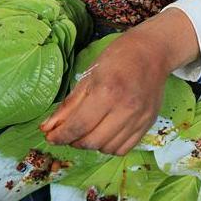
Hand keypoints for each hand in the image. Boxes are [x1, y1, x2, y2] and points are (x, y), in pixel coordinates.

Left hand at [40, 8, 198, 155]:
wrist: (152, 51)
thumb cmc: (118, 57)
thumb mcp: (89, 75)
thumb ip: (69, 105)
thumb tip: (48, 127)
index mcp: (107, 91)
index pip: (78, 125)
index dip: (61, 136)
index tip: (50, 137)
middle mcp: (125, 109)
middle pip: (92, 141)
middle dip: (74, 141)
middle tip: (67, 133)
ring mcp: (139, 118)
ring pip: (107, 148)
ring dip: (92, 144)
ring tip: (87, 130)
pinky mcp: (148, 124)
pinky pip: (124, 148)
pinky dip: (109, 146)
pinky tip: (104, 133)